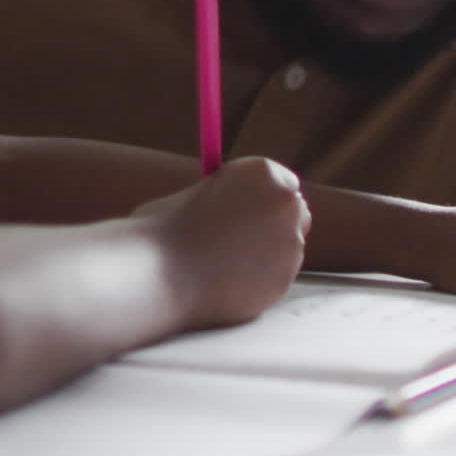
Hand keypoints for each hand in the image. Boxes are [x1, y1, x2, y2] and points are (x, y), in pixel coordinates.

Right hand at [135, 156, 310, 329]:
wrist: (159, 275)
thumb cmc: (164, 231)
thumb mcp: (195, 194)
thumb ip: (225, 198)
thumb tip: (234, 208)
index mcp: (262, 172)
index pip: (282, 181)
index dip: (265, 196)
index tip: (252, 208)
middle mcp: (284, 203)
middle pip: (296, 211)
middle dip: (277, 223)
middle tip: (250, 236)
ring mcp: (290, 244)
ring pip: (287, 249)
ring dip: (267, 254)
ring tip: (223, 263)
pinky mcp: (285, 281)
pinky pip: (276, 279)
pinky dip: (258, 282)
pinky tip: (225, 283)